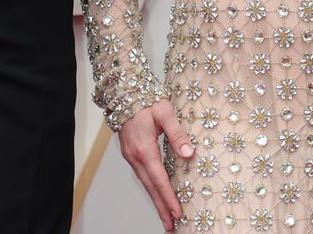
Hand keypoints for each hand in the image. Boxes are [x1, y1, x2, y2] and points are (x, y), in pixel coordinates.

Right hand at [118, 100, 193, 231]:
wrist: (123, 91)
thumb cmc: (145, 99)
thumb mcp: (164, 112)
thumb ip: (177, 134)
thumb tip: (189, 154)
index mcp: (144, 148)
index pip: (159, 179)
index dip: (169, 198)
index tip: (178, 213)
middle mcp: (135, 156)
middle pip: (150, 187)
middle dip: (161, 208)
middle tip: (171, 226)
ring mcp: (130, 156)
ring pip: (145, 183)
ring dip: (156, 200)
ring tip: (166, 217)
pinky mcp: (130, 153)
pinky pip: (142, 176)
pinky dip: (150, 188)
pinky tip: (157, 194)